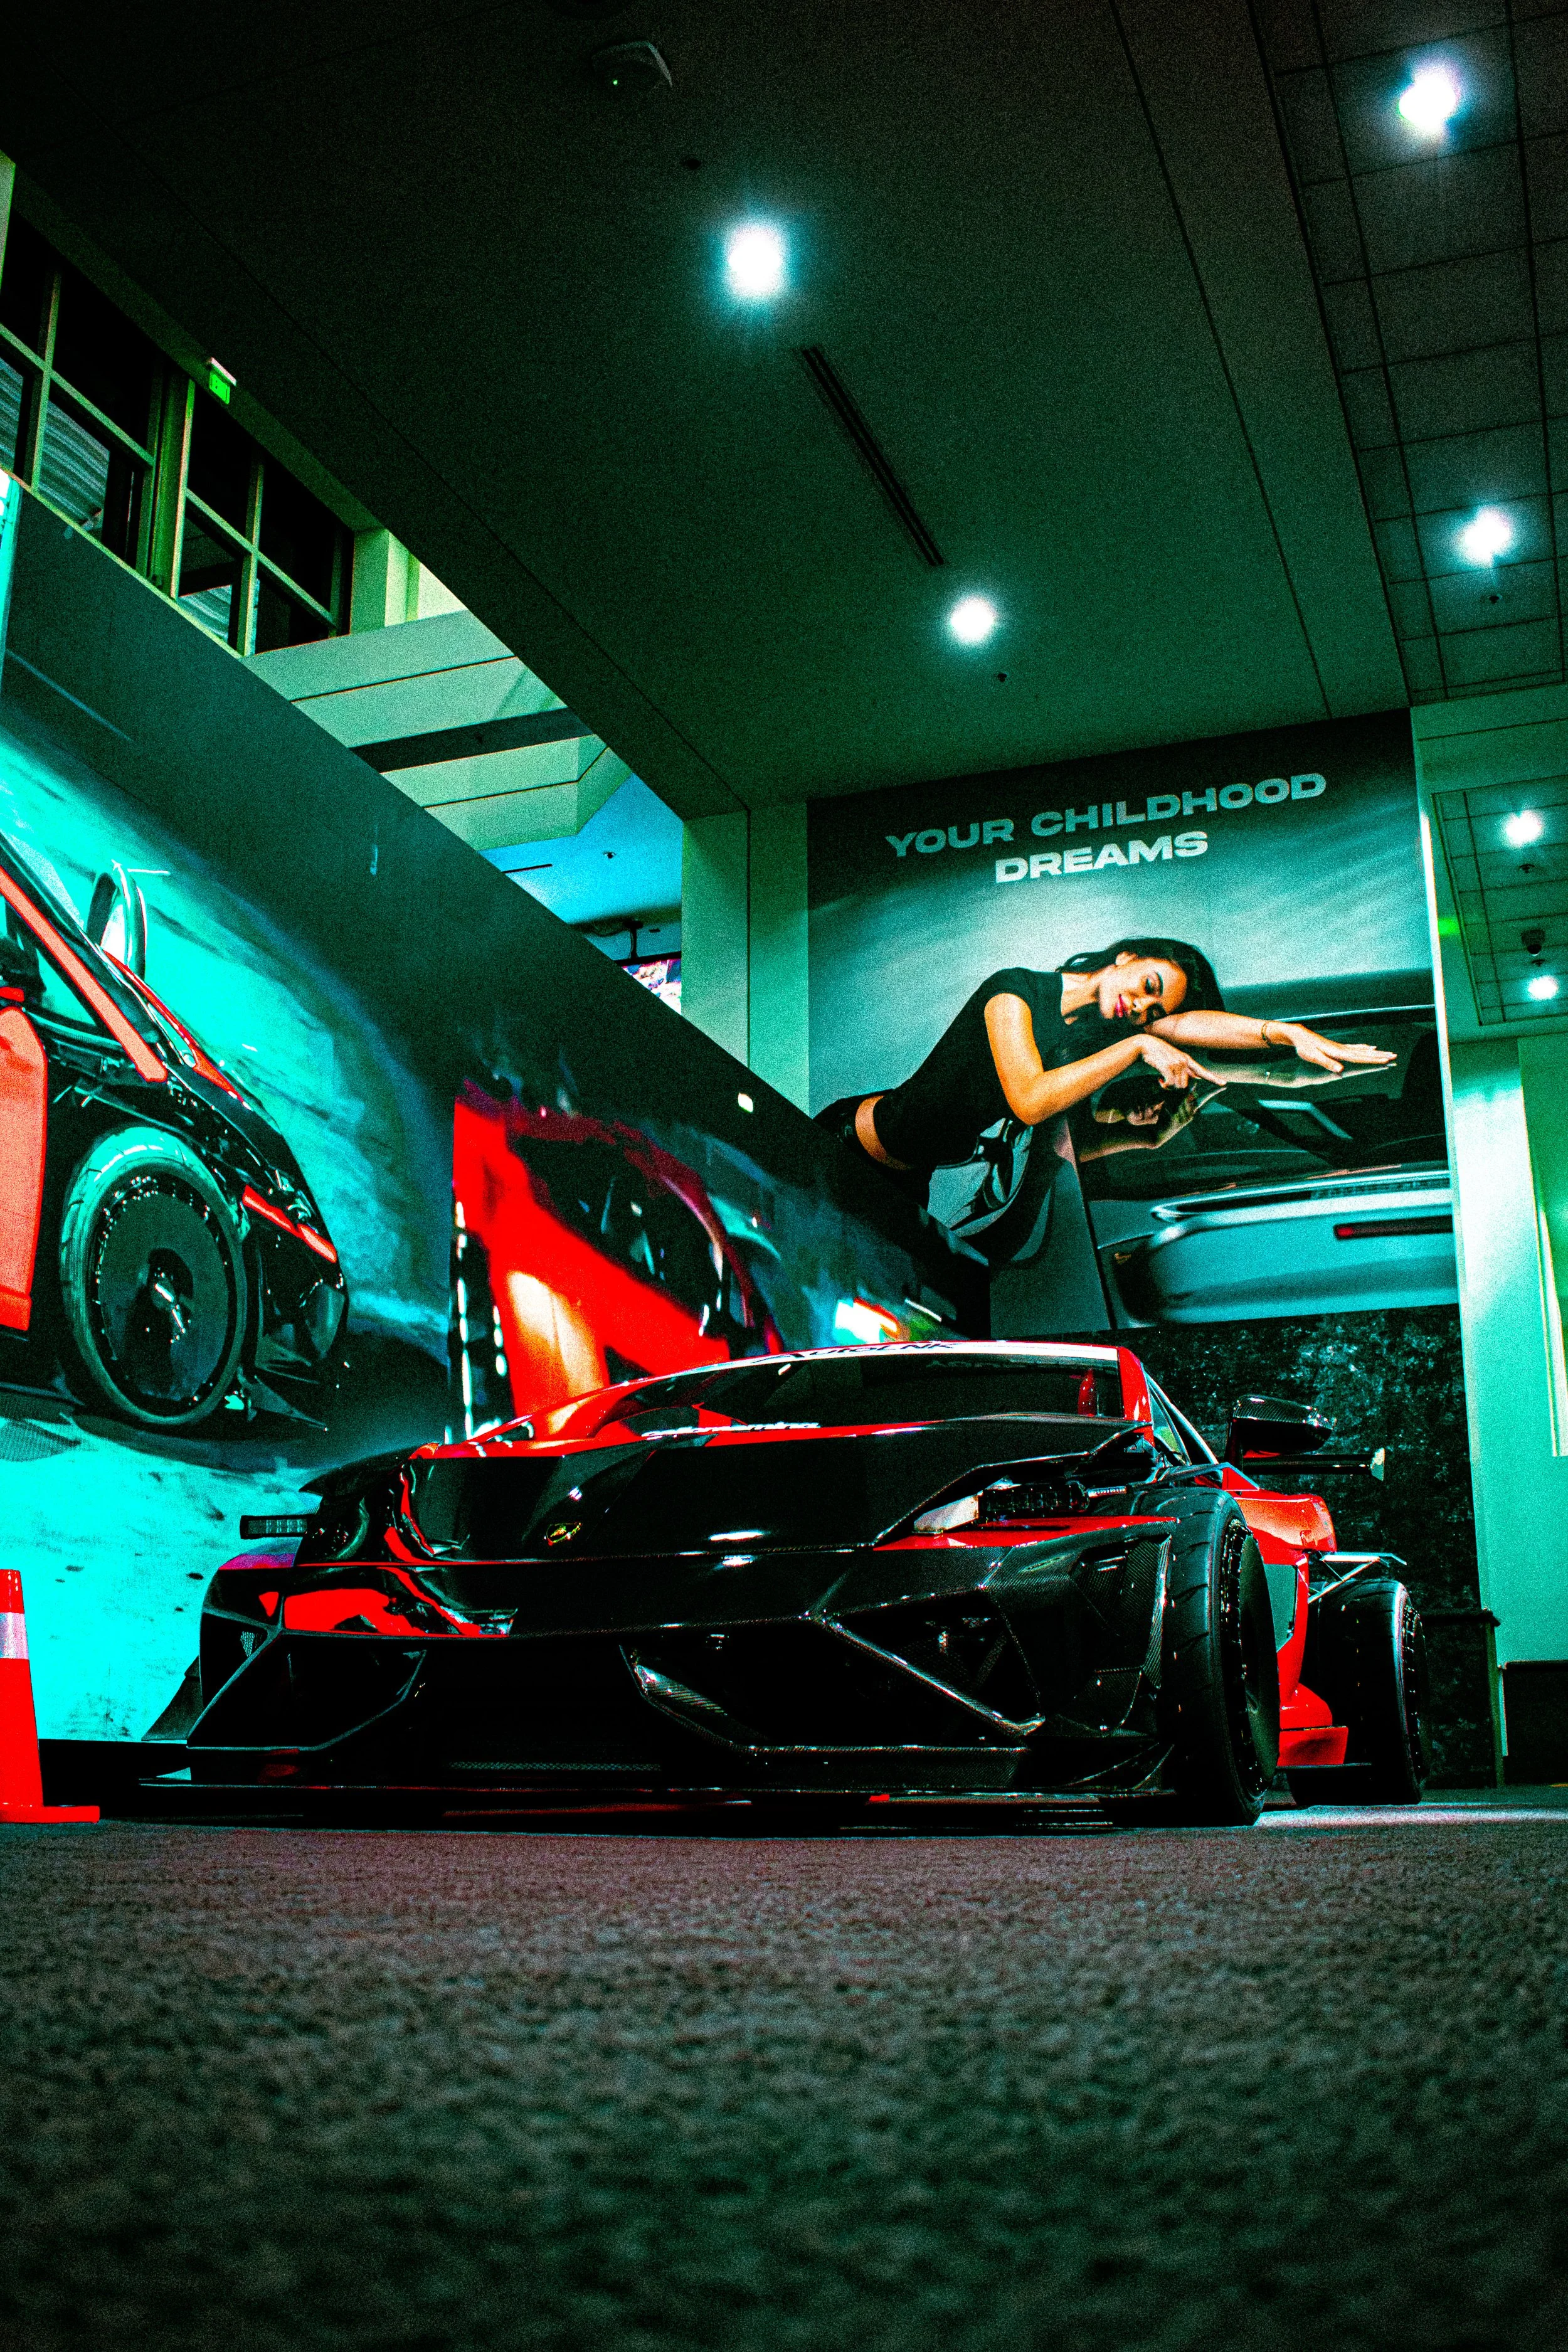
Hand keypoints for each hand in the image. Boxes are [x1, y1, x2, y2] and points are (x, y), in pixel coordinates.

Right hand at [1136, 1034, 1225, 1091]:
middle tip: (1166, 1081)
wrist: (1145, 1045)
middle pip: (1185, 1085)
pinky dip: (1163, 1084)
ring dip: (1168, 1086)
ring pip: (1178, 1086)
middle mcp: (1184, 1061)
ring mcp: (1177, 1063)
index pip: (1202, 1071)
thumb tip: (1191, 1079)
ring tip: (1162, 1078)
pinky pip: (1169, 1084)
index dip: (1213, 1078)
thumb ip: (1182, 1069)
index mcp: (1186, 1059)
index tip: (1224, 1083)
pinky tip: (1159, 1079)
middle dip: (1176, 1087)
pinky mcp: (1169, 1066)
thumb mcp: (1172, 1059)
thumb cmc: (1157, 1053)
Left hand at [1270, 1023, 1396, 1075]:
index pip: (1359, 1057)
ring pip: (1363, 1050)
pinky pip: (1356, 1048)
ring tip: (1388, 1053)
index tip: (1386, 1060)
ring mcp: (1341, 1046)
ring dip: (1376, 1052)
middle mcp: (1342, 1048)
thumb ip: (1327, 1063)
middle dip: (1380, 1055)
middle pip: (1365, 1053)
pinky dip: (1365, 1048)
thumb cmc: (1305, 1047)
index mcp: (1338, 1052)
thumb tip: (1340, 1070)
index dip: (1373, 1059)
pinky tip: (1371, 1048)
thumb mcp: (1313, 1057)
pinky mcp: (1338, 1046)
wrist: (1300, 1035)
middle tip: (1395, 1056)